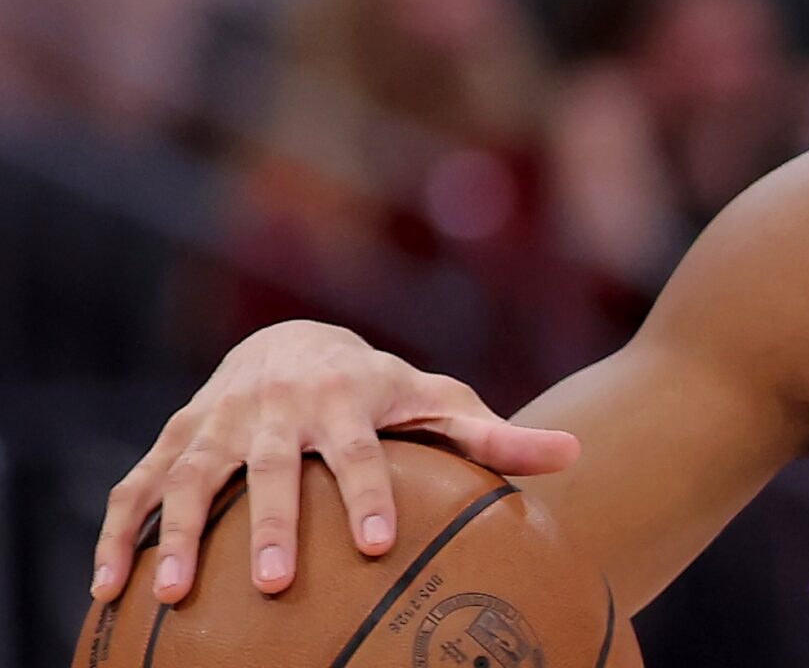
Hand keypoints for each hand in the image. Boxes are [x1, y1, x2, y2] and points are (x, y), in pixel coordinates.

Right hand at [89, 320, 580, 603]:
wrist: (292, 342)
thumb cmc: (379, 390)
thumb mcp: (435, 402)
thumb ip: (496, 436)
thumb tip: (571, 455)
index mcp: (345, 401)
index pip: (359, 451)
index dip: (366, 494)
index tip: (377, 543)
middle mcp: (277, 410)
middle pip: (273, 468)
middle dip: (274, 524)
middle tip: (278, 584)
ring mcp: (217, 424)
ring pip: (192, 478)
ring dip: (181, 534)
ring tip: (175, 592)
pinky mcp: (173, 441)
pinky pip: (137, 488)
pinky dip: (120, 535)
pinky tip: (110, 592)